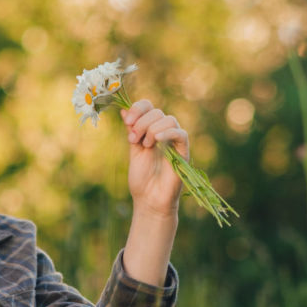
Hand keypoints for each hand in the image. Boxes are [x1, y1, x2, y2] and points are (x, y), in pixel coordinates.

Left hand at [122, 99, 188, 216]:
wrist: (149, 200)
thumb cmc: (142, 179)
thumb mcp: (133, 151)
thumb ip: (131, 131)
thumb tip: (123, 111)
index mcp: (150, 130)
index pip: (148, 107)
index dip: (138, 109)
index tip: (127, 121)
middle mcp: (163, 133)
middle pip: (157, 112)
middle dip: (141, 122)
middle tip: (133, 139)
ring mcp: (174, 142)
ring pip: (169, 120)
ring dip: (152, 128)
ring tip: (145, 145)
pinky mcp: (183, 152)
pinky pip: (180, 134)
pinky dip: (167, 133)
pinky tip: (156, 141)